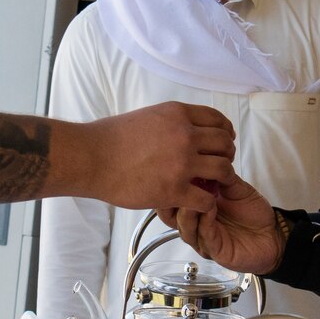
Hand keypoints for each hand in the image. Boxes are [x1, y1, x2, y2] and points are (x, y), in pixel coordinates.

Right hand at [79, 103, 235, 214]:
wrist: (92, 157)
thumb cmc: (110, 138)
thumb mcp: (147, 116)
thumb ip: (170, 122)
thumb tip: (182, 128)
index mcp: (178, 114)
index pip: (218, 119)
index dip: (225, 132)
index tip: (224, 142)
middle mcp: (185, 135)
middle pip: (225, 144)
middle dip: (227, 155)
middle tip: (220, 165)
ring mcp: (181, 163)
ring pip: (223, 170)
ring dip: (223, 179)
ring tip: (214, 185)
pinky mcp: (174, 190)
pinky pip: (206, 199)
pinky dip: (207, 203)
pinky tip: (199, 204)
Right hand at [155, 172, 283, 273]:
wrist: (273, 235)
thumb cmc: (253, 215)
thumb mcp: (236, 189)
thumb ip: (221, 177)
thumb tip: (207, 160)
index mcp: (197, 209)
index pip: (173, 201)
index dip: (170, 189)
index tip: (174, 172)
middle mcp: (197, 225)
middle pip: (171, 217)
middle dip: (171, 202)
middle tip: (178, 186)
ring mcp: (204, 239)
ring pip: (185, 228)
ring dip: (187, 211)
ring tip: (194, 196)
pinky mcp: (216, 250)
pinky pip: (204, 236)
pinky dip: (204, 222)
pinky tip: (209, 209)